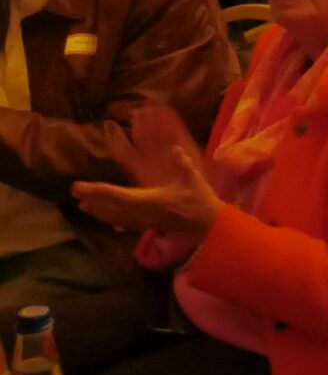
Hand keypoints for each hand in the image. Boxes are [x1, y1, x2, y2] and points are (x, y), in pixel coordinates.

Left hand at [69, 105, 221, 236]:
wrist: (206, 224)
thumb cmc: (199, 200)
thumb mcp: (193, 179)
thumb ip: (182, 164)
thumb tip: (175, 149)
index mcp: (149, 200)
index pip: (117, 195)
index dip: (98, 191)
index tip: (81, 186)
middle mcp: (141, 212)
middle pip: (110, 207)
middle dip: (92, 199)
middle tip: (74, 191)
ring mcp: (142, 220)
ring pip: (113, 216)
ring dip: (98, 210)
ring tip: (83, 204)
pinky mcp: (146, 225)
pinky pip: (122, 222)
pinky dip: (109, 218)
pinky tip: (104, 216)